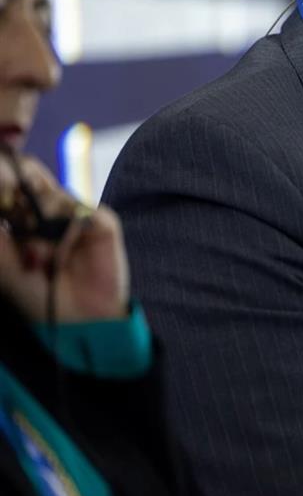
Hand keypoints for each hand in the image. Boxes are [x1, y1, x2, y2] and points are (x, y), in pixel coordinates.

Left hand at [0, 155, 128, 323]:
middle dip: (18, 198)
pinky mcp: (101, 222)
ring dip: (39, 226)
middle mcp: (50, 211)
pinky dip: (67, 232)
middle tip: (18, 223)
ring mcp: (76, 215)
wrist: (75, 320)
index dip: (5, 180)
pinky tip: (62, 256)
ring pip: (53, 195)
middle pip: (31, 175)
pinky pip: (80, 211)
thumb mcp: (5, 262)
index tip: (3, 198)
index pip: (13, 181)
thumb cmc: (36, 296)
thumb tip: (0, 195)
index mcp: (24, 216)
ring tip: (38, 259)